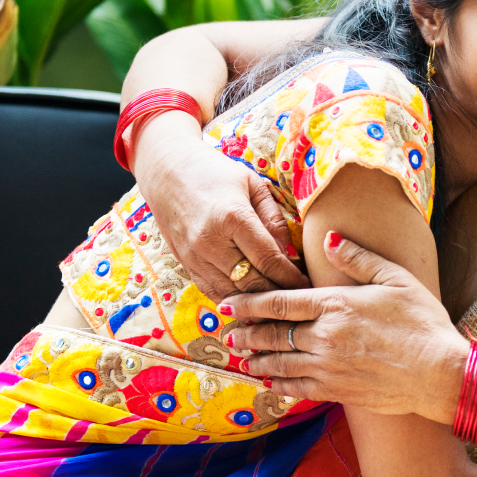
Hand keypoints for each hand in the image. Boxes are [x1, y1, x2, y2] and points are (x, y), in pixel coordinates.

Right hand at [132, 111, 309, 300]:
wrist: (167, 170)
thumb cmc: (216, 172)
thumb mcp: (252, 185)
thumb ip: (273, 219)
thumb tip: (290, 253)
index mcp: (232, 217)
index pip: (269, 259)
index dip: (291, 277)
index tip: (308, 286)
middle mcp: (210, 241)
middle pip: (251, 283)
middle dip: (278, 294)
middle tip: (299, 300)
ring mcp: (194, 256)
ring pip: (232, 294)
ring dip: (257, 304)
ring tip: (279, 307)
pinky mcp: (185, 263)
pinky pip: (212, 292)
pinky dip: (233, 302)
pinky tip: (251, 304)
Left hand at [222, 234, 468, 420]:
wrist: (440, 373)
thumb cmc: (423, 322)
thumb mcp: (395, 278)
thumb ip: (358, 258)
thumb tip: (329, 238)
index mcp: (336, 304)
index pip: (279, 302)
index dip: (249, 303)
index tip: (228, 303)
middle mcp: (325, 337)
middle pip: (273, 335)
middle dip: (246, 333)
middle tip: (227, 333)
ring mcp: (329, 367)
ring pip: (279, 364)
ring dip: (256, 361)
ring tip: (241, 358)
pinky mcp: (338, 391)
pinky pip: (297, 388)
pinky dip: (278, 385)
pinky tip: (269, 383)